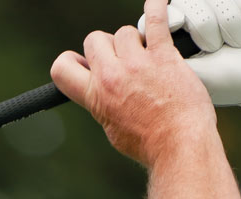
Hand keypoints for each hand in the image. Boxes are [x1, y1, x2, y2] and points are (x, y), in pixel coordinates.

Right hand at [51, 0, 214, 166]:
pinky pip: (156, 20)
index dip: (72, 61)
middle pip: (94, 39)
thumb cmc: (149, 143)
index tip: (85, 64)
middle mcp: (112, 75)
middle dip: (105, 47)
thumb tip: (102, 95)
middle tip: (120, 60)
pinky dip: (156, 9)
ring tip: (147, 55)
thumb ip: (102, 104)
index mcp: (94, 95)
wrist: (179, 144)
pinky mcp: (164, 55)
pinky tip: (157, 5)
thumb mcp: (112, 128)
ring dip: (133, 40)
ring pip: (124, 32)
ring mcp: (137, 63)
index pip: (62, 67)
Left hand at [141, 1, 240, 128]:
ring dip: (228, 25)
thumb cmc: (230, 83)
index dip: (168, 18)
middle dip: (202, 27)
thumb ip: (164, 60)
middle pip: (184, 4)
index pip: (159, 17)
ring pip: (211, 1)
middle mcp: (196, 19)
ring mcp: (219, 8)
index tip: (176, 25)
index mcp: (177, 40)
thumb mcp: (192, 75)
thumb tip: (145, 43)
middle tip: (213, 48)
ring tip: (235, 46)